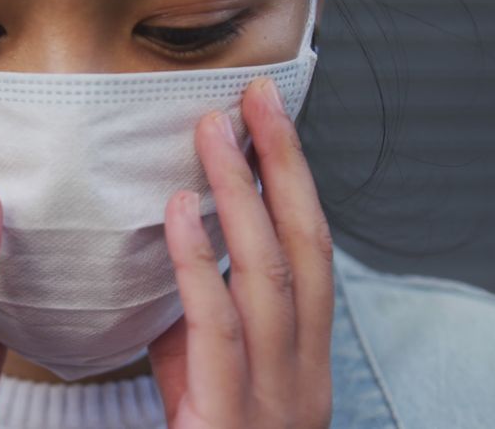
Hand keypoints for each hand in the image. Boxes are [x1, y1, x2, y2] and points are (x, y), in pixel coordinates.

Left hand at [147, 77, 334, 428]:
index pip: (311, 249)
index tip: (269, 117)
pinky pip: (218, 328)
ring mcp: (275, 398)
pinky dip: (201, 262)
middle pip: (304, 247)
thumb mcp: (216, 381)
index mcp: (305, 358)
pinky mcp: (230, 421)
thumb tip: (185, 252)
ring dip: (242, 195)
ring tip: (214, 133)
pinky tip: (183, 210)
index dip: (294, 179)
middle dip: (283, 166)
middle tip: (256, 98)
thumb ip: (206, 320)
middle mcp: (304, 372)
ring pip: (269, 275)